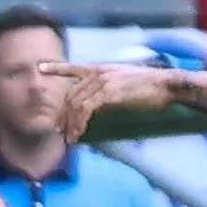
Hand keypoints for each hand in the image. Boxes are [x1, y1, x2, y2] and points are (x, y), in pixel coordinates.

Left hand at [44, 61, 172, 143]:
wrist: (166, 85)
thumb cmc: (152, 89)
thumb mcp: (126, 86)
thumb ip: (110, 92)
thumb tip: (100, 107)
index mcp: (102, 69)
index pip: (74, 68)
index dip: (56, 68)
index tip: (40, 68)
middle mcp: (99, 73)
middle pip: (71, 94)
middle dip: (63, 115)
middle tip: (60, 131)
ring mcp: (102, 81)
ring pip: (76, 104)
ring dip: (70, 123)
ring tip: (69, 138)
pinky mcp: (108, 92)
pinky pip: (85, 109)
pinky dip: (79, 123)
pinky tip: (78, 134)